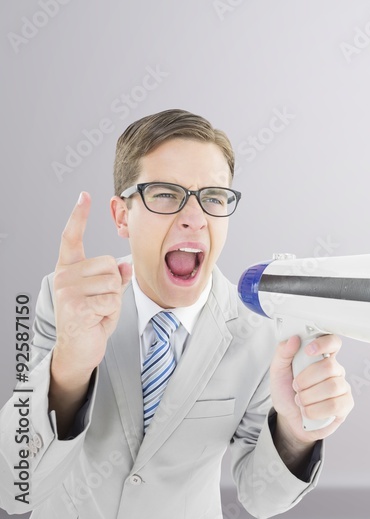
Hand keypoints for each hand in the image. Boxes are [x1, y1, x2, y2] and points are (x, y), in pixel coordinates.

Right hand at [51, 192, 131, 381]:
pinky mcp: (76, 305)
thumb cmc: (93, 319)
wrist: (80, 349)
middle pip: (108, 263)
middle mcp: (64, 276)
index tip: (84, 196)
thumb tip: (125, 264)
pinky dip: (111, 311)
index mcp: (69, 269)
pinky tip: (96, 319)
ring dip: (114, 299)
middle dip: (114, 284)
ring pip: (113, 281)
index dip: (79, 216)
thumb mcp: (108, 294)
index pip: (71, 237)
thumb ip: (115, 277)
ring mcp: (67, 290)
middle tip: (101, 302)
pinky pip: (111, 299)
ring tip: (99, 311)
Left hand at [269, 334, 353, 444]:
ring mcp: (342, 388)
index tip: (309, 350)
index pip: (333, 342)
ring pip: (332, 387)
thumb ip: (283, 354)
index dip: (324, 343)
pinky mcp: (345, 405)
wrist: (288, 419)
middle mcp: (335, 371)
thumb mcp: (278, 372)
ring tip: (300, 401)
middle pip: (330, 366)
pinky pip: (335, 405)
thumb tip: (293, 339)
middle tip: (296, 387)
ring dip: (309, 397)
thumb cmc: (287, 393)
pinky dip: (315, 411)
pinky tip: (308, 411)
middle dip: (306, 379)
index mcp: (321, 358)